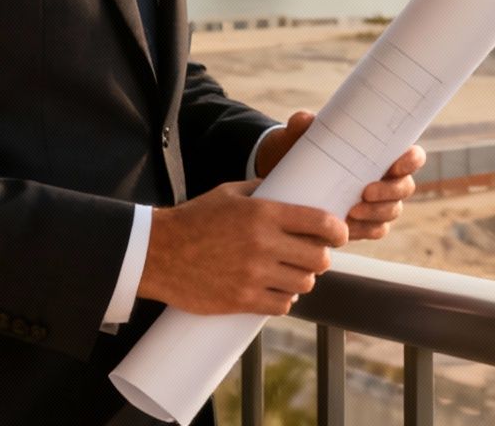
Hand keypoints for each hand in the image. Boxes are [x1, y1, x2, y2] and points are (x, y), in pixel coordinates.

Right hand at [138, 181, 347, 316]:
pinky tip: (277, 291)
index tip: (338, 234)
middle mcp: (263, 244)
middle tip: (312, 256)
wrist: (157, 253)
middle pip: (320, 258)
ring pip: (304, 284)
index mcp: (264, 213)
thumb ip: (264, 191)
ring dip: (302, 279)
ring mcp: (253, 275)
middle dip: (321, 257)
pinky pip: (282, 305)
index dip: (337, 230)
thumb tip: (292, 189)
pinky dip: (284, 299)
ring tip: (292, 273)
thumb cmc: (194, 219)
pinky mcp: (241, 300)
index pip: (320, 222)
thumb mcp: (229, 193)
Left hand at [254, 111, 424, 241]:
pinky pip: (375, 230)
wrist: (284, 178)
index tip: (396, 165)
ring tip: (351, 212)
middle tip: (365, 192)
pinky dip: (365, 230)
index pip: (411, 155)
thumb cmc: (299, 149)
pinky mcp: (364, 223)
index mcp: (379, 151)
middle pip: (405, 187)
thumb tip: (303, 118)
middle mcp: (385, 177)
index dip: (412, 160)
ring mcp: (377, 202)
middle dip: (390, 191)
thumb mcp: (297, 136)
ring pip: (392, 211)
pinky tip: (347, 228)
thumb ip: (300, 125)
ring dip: (376, 213)